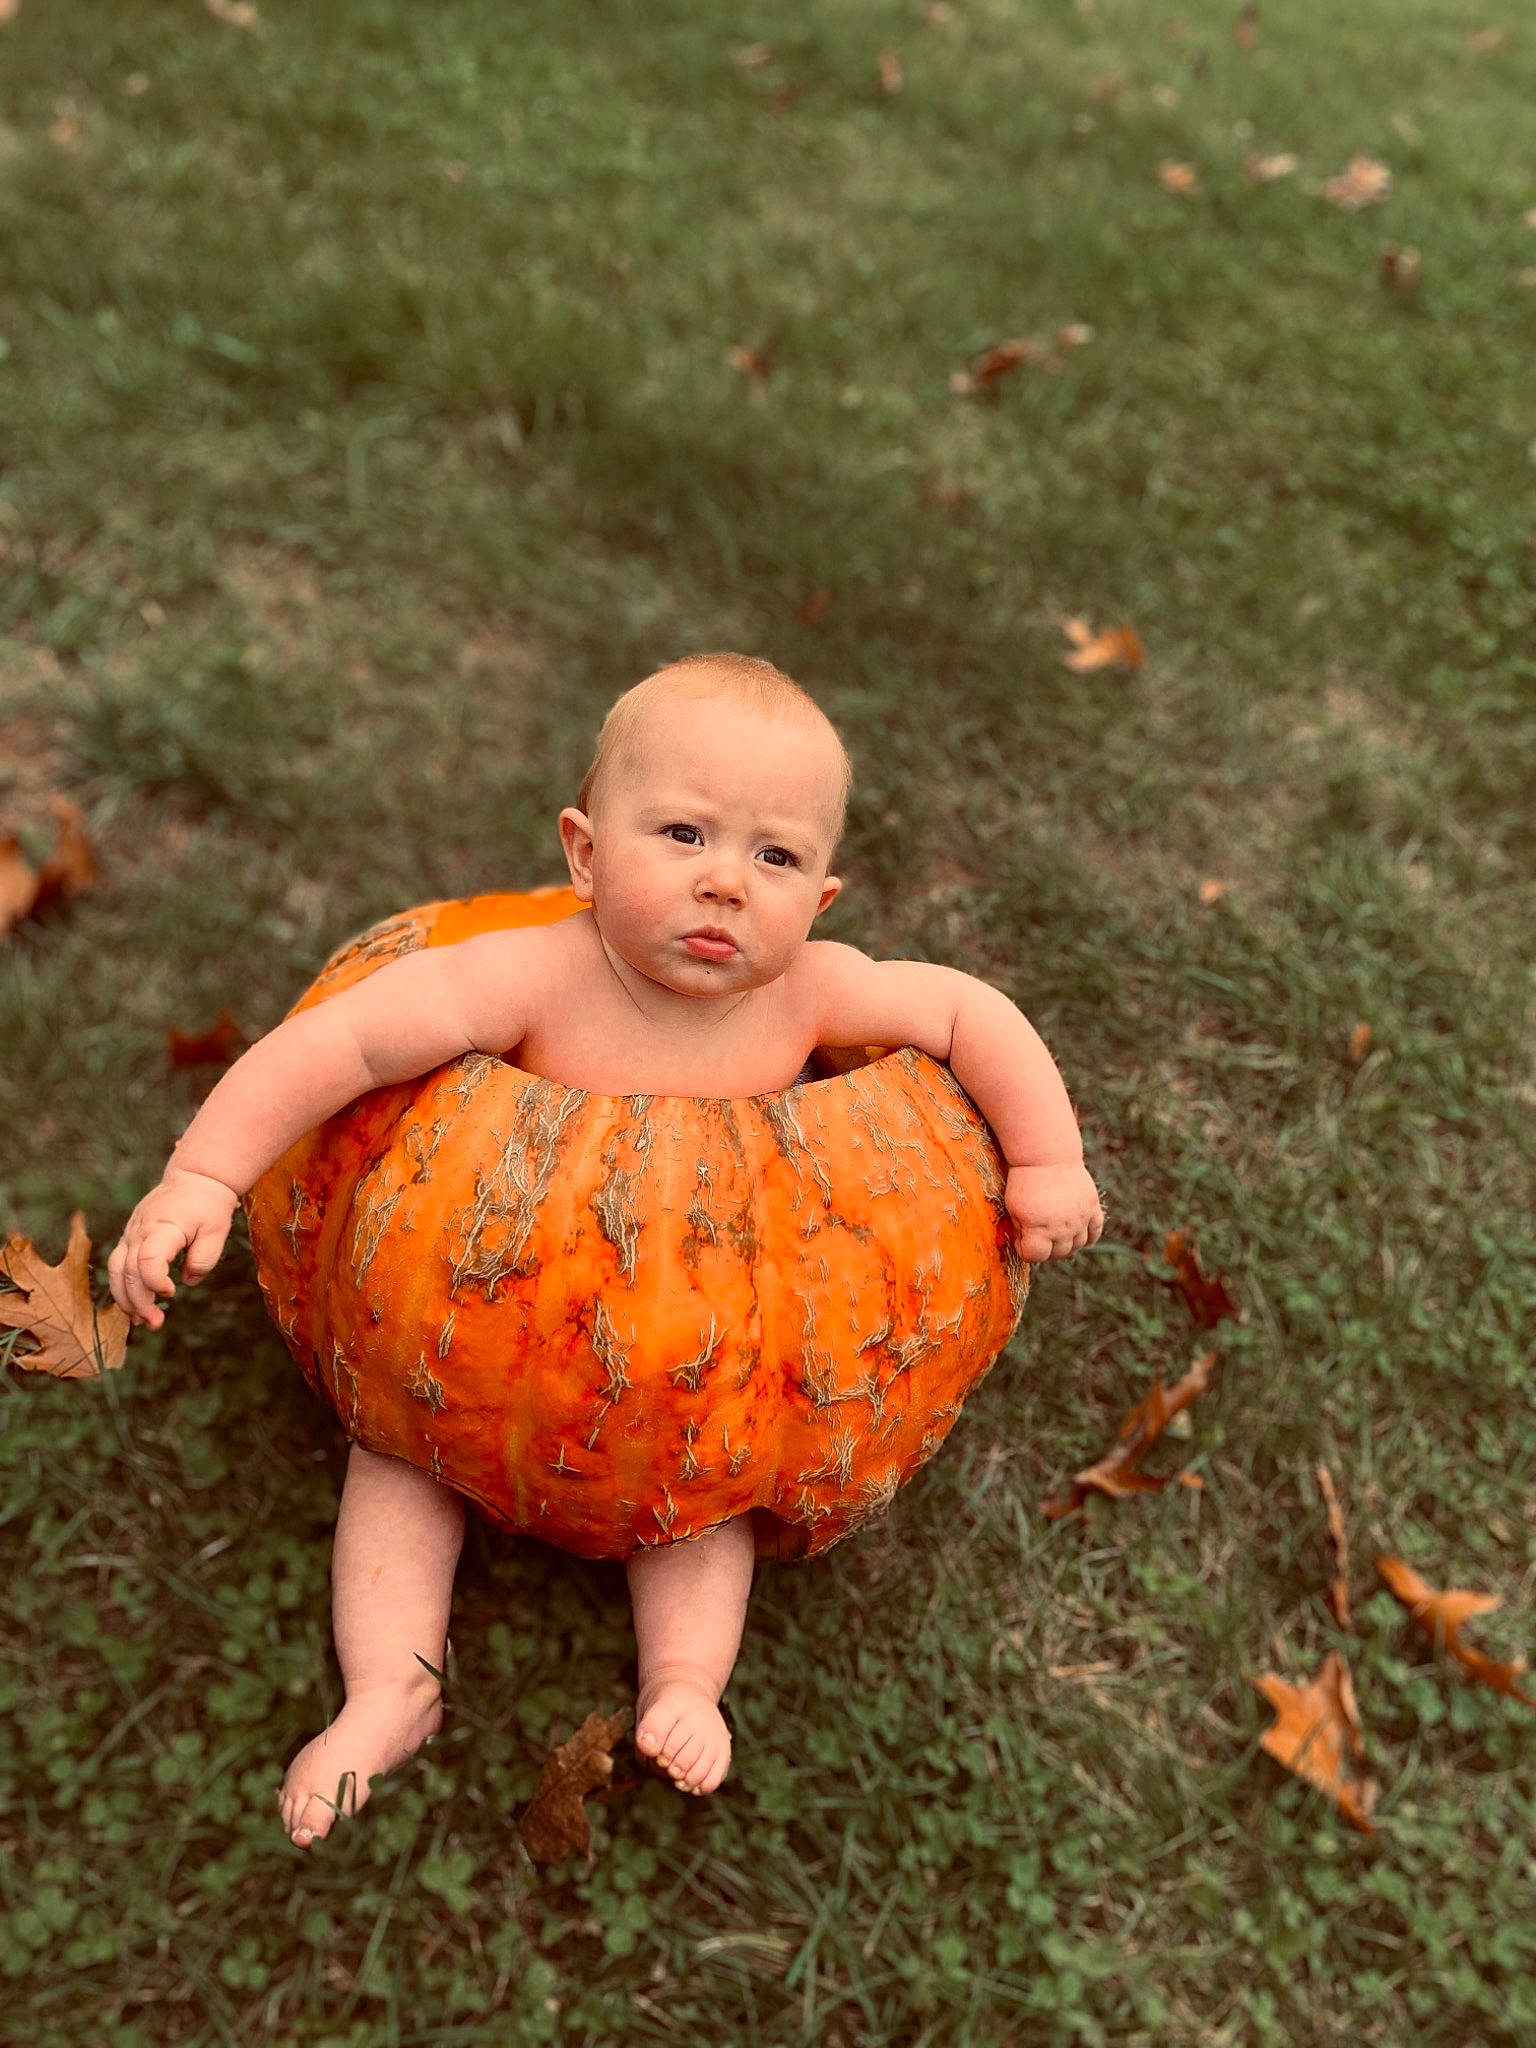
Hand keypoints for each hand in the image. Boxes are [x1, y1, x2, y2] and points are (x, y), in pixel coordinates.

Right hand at [107, 1168, 240, 1328]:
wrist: (195, 1179)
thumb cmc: (208, 1205)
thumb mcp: (217, 1230)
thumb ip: (204, 1259)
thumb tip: (188, 1281)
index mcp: (163, 1226)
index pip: (147, 1258)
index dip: (155, 1281)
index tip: (172, 1292)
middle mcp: (140, 1230)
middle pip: (128, 1271)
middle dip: (139, 1301)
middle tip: (156, 1322)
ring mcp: (131, 1233)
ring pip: (116, 1271)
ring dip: (126, 1299)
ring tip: (142, 1320)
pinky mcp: (129, 1238)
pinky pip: (118, 1265)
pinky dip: (123, 1287)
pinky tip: (136, 1307)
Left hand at [1005, 1161, 1103, 1262]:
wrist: (1047, 1155)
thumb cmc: (1025, 1181)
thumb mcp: (1013, 1207)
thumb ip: (1021, 1229)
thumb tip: (1026, 1243)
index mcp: (1039, 1230)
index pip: (1035, 1256)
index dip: (1024, 1250)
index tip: (1020, 1239)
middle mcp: (1062, 1229)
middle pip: (1057, 1253)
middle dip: (1046, 1249)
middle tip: (1038, 1237)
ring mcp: (1079, 1219)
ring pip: (1077, 1245)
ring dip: (1065, 1245)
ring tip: (1055, 1234)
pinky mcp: (1092, 1208)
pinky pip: (1095, 1231)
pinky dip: (1088, 1237)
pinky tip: (1078, 1233)